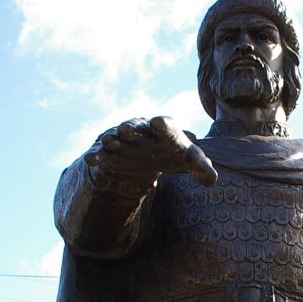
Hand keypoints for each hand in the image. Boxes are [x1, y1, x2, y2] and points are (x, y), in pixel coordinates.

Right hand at [84, 116, 217, 187]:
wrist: (147, 153)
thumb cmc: (173, 153)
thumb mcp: (189, 159)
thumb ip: (201, 167)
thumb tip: (212, 179)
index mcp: (165, 131)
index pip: (167, 127)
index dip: (163, 125)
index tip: (160, 122)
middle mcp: (143, 132)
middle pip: (138, 128)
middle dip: (132, 128)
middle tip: (127, 129)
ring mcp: (125, 141)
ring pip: (118, 138)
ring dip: (113, 139)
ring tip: (109, 141)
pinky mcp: (111, 153)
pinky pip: (102, 153)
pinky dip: (97, 155)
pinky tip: (91, 159)